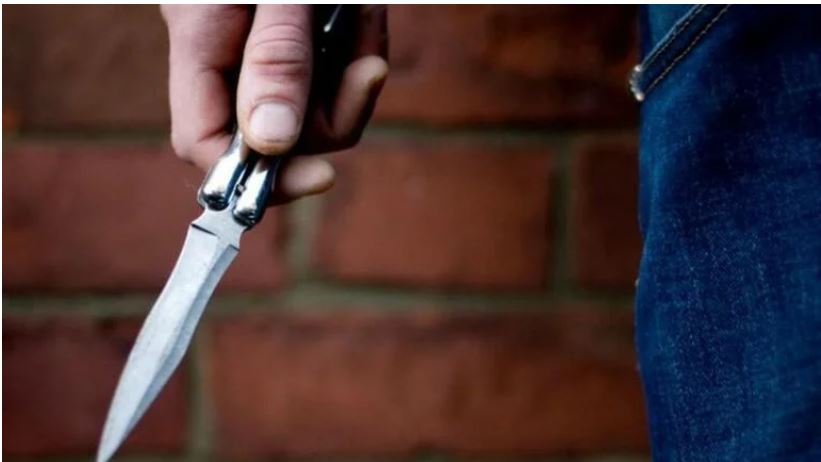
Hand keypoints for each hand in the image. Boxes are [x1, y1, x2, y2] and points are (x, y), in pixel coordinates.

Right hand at [161, 5, 387, 203]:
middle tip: (370, 70)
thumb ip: (273, 60)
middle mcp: (223, 53)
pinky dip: (358, 50)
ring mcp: (258, 48)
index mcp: (197, 39)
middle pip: (273, 135)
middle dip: (332, 114)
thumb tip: (273, 144)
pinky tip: (363, 14)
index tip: (321, 177)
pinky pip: (330, 74)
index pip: (205, 142)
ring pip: (310, 108)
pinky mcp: (294, 38)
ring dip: (353, 75)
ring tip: (364, 17)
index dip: (256, 177)